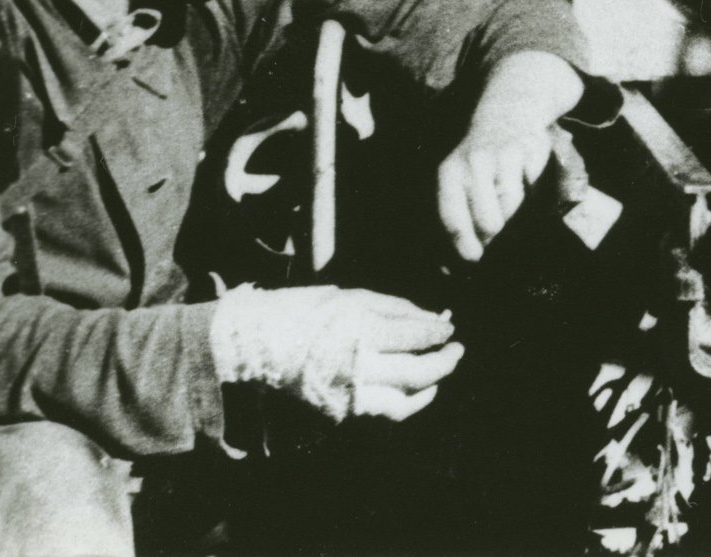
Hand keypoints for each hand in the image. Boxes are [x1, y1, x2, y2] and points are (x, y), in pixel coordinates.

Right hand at [210, 285, 461, 422]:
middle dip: (445, 362)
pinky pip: (382, 414)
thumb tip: (433, 319)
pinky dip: (405, 404)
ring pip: (404, 402)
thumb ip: (395, 308)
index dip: (439, 332)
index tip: (450, 328)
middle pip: (418, 372)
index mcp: (360, 330)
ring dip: (429, 389)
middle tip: (457, 351)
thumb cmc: (303, 310)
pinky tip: (414, 391)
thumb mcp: (351, 297)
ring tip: (440, 375)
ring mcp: (347, 395)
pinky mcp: (338, 413)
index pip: (416, 335)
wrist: (253, 346)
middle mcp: (358, 367)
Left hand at [438, 110, 554, 260]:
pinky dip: (532, 197)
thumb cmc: (479, 157)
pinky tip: (526, 185)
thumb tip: (446, 269)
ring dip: (513, 216)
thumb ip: (454, 218)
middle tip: (494, 236)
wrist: (509, 109)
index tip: (473, 263)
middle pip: (488, 223)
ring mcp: (504, 157)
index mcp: (449, 173)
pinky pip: (533, 192)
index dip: (463, 249)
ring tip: (509, 205)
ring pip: (512, 209)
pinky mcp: (530, 153)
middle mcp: (473, 163)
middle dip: (493, 237)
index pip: (453, 221)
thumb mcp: (457, 179)